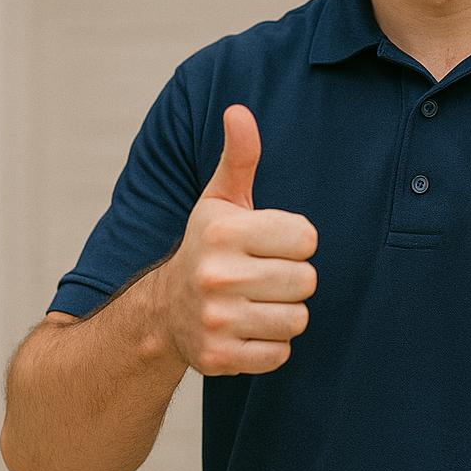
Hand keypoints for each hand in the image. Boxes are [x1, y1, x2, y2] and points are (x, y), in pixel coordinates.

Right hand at [152, 104, 317, 375]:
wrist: (162, 311)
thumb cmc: (208, 245)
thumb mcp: (221, 199)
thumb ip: (240, 156)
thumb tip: (239, 111)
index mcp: (223, 231)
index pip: (307, 238)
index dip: (296, 241)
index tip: (271, 244)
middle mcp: (216, 276)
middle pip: (307, 281)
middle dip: (293, 279)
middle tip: (264, 275)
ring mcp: (215, 320)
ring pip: (297, 319)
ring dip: (284, 312)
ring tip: (257, 301)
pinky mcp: (218, 359)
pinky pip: (280, 354)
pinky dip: (271, 345)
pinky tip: (247, 328)